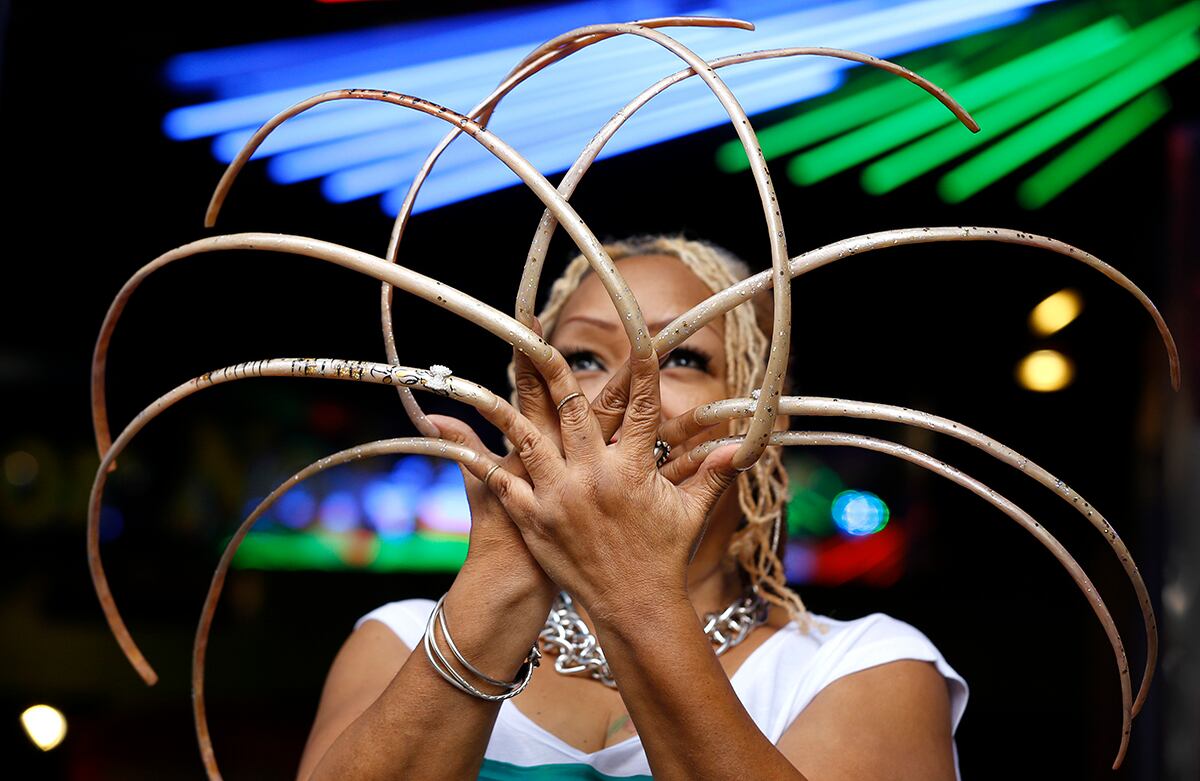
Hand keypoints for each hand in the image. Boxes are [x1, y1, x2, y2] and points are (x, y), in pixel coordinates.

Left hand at [481, 347, 741, 626]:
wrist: (635, 608)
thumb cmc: (664, 558)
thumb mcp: (691, 512)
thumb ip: (714, 473)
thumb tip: (743, 447)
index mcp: (634, 469)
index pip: (641, 407)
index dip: (643, 369)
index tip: (640, 336)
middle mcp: (594, 476)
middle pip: (572, 408)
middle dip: (553, 367)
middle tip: (535, 334)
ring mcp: (561, 498)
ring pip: (527, 438)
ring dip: (505, 405)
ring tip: (481, 378)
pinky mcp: (536, 520)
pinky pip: (503, 482)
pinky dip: (480, 460)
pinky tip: (456, 437)